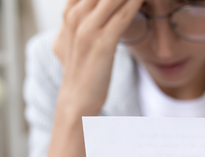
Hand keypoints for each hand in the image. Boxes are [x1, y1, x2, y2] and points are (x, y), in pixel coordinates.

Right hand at [53, 0, 142, 116]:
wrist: (76, 98)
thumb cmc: (79, 70)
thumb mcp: (71, 41)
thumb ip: (77, 21)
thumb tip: (80, 11)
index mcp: (70, 13)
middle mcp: (76, 17)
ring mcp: (87, 30)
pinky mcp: (102, 44)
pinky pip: (122, 16)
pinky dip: (135, 3)